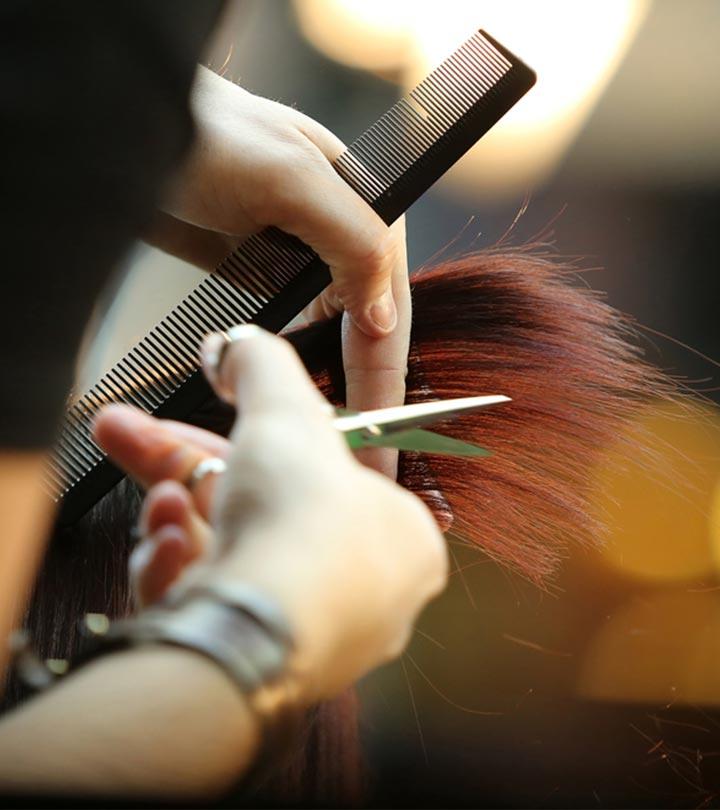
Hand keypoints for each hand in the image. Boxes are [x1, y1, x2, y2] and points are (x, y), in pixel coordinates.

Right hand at [93, 328, 446, 702]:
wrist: (261, 630)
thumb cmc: (303, 528)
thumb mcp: (286, 415)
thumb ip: (262, 367)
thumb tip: (235, 344)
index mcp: (399, 536)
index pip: (314, 474)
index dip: (246, 440)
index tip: (199, 423)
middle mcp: (364, 592)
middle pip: (260, 512)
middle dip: (182, 468)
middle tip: (128, 435)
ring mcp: (311, 636)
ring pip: (232, 561)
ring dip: (182, 521)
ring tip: (158, 504)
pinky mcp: (255, 669)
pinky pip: (216, 611)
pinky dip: (183, 575)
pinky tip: (163, 554)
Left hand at [148, 68, 411, 477]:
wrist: (128, 124)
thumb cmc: (205, 132)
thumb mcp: (290, 179)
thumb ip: (354, 241)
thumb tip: (387, 319)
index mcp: (367, 212)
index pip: (388, 310)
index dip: (383, 378)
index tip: (380, 438)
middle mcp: (342, 239)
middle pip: (366, 331)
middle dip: (363, 391)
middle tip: (362, 456)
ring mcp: (302, 258)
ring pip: (331, 336)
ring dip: (329, 383)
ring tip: (333, 438)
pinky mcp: (265, 272)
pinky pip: (292, 330)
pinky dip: (291, 366)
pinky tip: (294, 397)